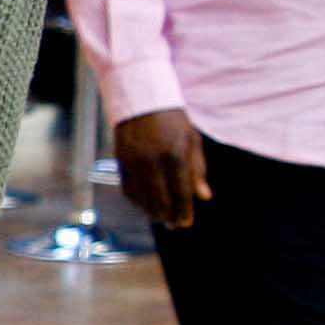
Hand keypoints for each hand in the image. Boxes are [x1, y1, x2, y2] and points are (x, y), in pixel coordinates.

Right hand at [113, 107, 207, 231]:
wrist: (142, 99)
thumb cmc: (172, 120)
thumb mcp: (191, 140)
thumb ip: (197, 170)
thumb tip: (204, 197)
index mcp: (174, 153)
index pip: (180, 191)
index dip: (183, 210)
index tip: (186, 223)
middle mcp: (152, 160)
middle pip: (160, 199)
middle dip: (168, 216)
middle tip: (174, 225)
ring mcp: (134, 161)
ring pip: (142, 197)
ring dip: (152, 212)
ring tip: (161, 218)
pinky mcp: (121, 161)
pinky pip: (128, 189)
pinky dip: (137, 201)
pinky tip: (145, 205)